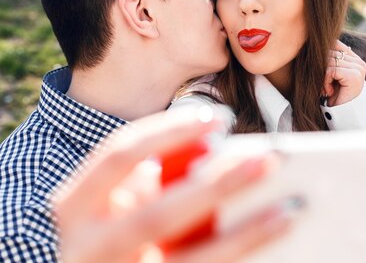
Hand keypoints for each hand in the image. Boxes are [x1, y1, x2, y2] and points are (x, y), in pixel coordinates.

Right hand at [54, 107, 294, 262]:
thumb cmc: (104, 229)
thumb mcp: (108, 200)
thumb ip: (144, 176)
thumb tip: (212, 152)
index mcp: (73, 206)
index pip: (118, 156)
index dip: (168, 132)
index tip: (217, 118)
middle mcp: (89, 248)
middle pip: (161, 213)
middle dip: (218, 183)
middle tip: (269, 157)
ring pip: (191, 259)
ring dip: (247, 231)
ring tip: (293, 205)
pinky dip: (244, 252)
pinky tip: (275, 234)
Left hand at [323, 40, 365, 106]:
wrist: (340, 114)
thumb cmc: (332, 94)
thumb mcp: (329, 73)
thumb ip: (329, 58)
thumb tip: (318, 41)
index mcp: (355, 59)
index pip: (334, 45)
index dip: (323, 58)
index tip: (324, 75)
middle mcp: (359, 62)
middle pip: (330, 53)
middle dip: (322, 70)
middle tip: (324, 86)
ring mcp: (359, 69)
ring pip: (329, 61)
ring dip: (322, 77)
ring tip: (326, 89)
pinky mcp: (354, 76)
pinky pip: (331, 70)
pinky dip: (325, 82)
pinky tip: (329, 91)